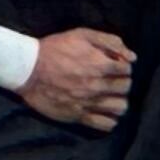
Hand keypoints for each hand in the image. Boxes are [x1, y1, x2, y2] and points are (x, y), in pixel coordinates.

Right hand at [15, 26, 133, 132]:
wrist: (27, 69)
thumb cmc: (54, 49)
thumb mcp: (82, 34)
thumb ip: (110, 42)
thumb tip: (132, 57)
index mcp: (100, 65)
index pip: (127, 70)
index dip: (122, 66)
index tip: (113, 66)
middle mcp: (98, 86)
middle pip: (125, 88)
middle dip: (121, 81)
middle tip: (111, 80)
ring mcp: (88, 103)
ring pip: (120, 107)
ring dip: (118, 100)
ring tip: (110, 97)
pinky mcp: (78, 115)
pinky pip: (105, 124)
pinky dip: (110, 120)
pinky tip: (103, 111)